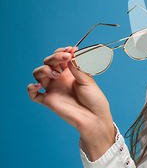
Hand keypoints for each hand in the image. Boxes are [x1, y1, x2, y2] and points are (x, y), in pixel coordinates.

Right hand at [28, 46, 114, 160]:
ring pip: (39, 73)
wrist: (94, 117)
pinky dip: (31, 88)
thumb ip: (77, 68)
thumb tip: (70, 55)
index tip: (71, 50)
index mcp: (71, 72)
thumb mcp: (88, 80)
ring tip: (56, 74)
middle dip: (54, 57)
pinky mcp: (48, 100)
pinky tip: (38, 85)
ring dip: (44, 69)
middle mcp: (60, 78)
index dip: (63, 52)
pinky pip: (33, 94)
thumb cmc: (94, 99)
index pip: (61, 57)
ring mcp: (53, 88)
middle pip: (48, 62)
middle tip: (65, 58)